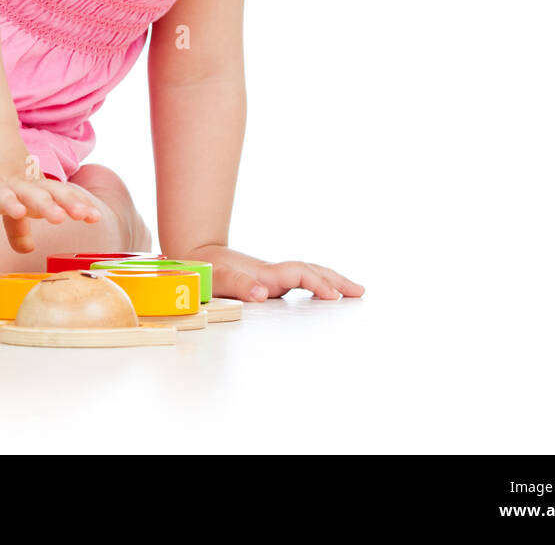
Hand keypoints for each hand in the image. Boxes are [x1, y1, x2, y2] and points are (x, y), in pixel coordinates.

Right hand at [0, 129, 103, 253]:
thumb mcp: (12, 201)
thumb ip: (19, 227)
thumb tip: (27, 249)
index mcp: (38, 187)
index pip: (62, 195)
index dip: (79, 204)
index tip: (95, 216)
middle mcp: (28, 184)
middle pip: (52, 193)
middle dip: (70, 204)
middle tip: (85, 215)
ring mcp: (9, 183)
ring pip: (30, 193)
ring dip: (45, 205)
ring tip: (59, 218)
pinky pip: (0, 194)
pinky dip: (9, 203)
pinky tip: (18, 211)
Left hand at [193, 245, 364, 301]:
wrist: (193, 257)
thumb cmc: (204, 271)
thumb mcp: (215, 279)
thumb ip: (237, 285)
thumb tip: (261, 293)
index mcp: (263, 273)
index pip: (299, 274)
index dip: (317, 283)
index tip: (334, 297)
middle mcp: (272, 273)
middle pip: (311, 270)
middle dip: (336, 280)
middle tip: (361, 291)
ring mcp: (272, 277)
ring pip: (308, 274)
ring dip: (331, 280)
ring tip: (355, 291)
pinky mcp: (269, 282)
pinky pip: (300, 281)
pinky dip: (318, 285)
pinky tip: (326, 295)